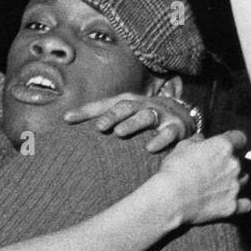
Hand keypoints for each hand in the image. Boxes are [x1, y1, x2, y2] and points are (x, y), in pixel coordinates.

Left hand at [64, 93, 192, 152]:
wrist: (184, 116)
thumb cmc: (146, 116)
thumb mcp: (125, 116)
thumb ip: (100, 120)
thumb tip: (67, 125)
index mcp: (128, 102)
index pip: (104, 105)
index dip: (86, 111)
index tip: (66, 119)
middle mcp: (143, 105)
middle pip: (125, 106)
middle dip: (112, 115)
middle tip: (98, 127)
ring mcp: (161, 114)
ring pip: (147, 116)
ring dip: (133, 123)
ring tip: (119, 133)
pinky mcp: (177, 127)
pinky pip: (169, 133)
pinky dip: (160, 139)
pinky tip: (150, 148)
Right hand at [158, 131, 250, 225]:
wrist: (171, 197)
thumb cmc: (174, 171)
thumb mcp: (181, 147)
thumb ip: (195, 141)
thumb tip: (200, 139)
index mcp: (223, 147)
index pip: (239, 138)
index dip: (233, 141)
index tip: (227, 144)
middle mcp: (234, 165)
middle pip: (239, 161)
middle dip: (228, 164)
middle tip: (211, 169)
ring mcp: (235, 186)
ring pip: (243, 180)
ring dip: (234, 181)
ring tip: (217, 185)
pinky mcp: (231, 205)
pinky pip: (245, 204)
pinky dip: (242, 203)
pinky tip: (233, 201)